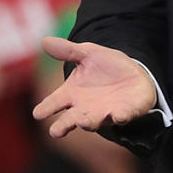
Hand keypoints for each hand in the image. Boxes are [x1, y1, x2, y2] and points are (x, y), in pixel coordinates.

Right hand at [32, 38, 156, 137]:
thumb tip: (45, 40)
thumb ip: (68, 51)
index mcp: (71, 94)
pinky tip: (119, 116)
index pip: (54, 102)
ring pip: (94, 122)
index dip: (46, 108)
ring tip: (83, 122)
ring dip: (89, 123)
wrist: (134, 73)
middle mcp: (85, 108)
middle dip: (63, 126)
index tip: (38, 113)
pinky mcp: (124, 113)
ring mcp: (104, 113)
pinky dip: (120, 117)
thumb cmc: (105, 66)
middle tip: (55, 131)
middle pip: (70, 120)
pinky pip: (122, 117)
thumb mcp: (87, 54)